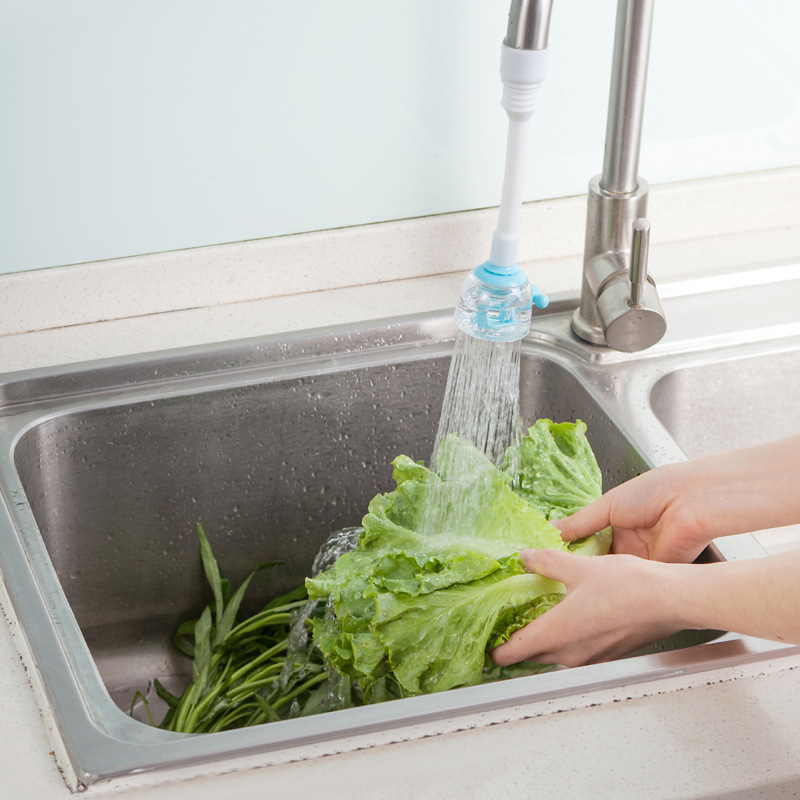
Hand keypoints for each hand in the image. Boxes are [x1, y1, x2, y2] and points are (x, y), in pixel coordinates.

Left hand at [491, 548, 681, 667]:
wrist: (671, 601)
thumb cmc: (629, 587)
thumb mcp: (579, 567)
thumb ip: (545, 562)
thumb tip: (525, 557)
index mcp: (557, 634)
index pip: (512, 653)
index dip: (495, 649)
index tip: (484, 641)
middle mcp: (571, 653)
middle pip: (531, 656)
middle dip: (515, 643)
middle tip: (504, 623)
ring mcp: (590, 657)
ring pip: (554, 654)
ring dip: (541, 640)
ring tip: (533, 617)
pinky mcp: (606, 653)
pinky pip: (574, 650)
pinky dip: (564, 638)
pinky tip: (568, 616)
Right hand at [555, 435, 799, 563]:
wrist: (689, 502)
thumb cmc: (654, 491)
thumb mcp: (607, 505)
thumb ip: (580, 522)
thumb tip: (553, 529)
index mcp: (618, 521)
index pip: (588, 540)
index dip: (570, 548)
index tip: (549, 556)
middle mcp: (629, 542)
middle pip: (598, 559)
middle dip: (579, 565)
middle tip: (552, 575)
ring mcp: (641, 559)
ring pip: (611, 572)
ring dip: (593, 576)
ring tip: (565, 583)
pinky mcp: (653, 573)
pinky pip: (628, 581)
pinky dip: (611, 583)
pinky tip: (591, 589)